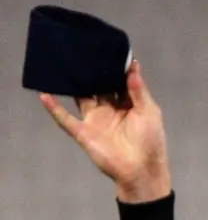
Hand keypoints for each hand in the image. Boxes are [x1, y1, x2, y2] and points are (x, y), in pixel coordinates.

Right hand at [41, 61, 171, 202]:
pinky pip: (66, 119)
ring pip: (81, 97)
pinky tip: (45, 95)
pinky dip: (55, 109)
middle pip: (98, 86)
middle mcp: (110, 109)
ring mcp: (96, 120)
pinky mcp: (84, 133)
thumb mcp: (149, 112)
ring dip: (73, 85)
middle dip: (92, 71)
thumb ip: (139, 91)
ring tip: (63, 66)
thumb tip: (133, 67)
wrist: (141, 171)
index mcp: (128, 103)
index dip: (113, 67)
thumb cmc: (151, 142)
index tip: (107, 48)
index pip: (118, 80)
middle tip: (82, 51)